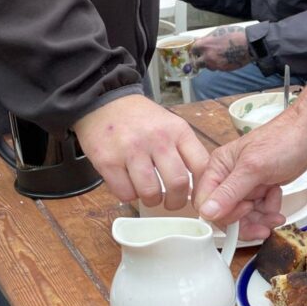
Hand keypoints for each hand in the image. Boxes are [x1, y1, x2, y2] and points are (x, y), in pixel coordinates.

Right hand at [72, 95, 209, 210]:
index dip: (202, 188)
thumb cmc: (142, 119)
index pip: (201, 166)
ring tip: (150, 196)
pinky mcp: (108, 161)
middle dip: (177, 201)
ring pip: (150, 192)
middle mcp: (157, 139)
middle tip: (172, 203)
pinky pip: (125, 193)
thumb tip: (199, 185)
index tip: (196, 196)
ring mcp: (131, 150)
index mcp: (178, 131)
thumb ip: (185, 150)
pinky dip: (129, 196)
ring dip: (152, 200)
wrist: (104, 102)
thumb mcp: (171, 125)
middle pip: (177, 183)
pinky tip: (130, 186)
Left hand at [190, 26, 250, 71]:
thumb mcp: (218, 32)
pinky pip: (217, 68)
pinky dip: (219, 65)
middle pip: (197, 62)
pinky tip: (225, 59)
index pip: (193, 50)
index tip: (197, 50)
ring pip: (208, 66)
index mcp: (204, 45)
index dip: (195, 50)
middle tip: (204, 57)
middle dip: (200, 60)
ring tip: (217, 57)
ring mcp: (215, 64)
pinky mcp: (223, 69)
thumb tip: (200, 40)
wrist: (248, 45)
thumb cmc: (234, 35)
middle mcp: (207, 56)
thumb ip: (207, 38)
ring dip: (210, 63)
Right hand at [194, 104, 306, 235]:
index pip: (206, 201)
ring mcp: (245, 183)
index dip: (224, 214)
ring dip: (261, 218)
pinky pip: (258, 210)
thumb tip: (207, 211)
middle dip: (246, 222)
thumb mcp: (255, 168)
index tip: (244, 212)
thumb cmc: (284, 139)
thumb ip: (230, 191)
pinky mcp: (260, 188)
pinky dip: (269, 209)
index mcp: (218, 166)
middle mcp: (228, 176)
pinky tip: (277, 198)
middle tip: (264, 225)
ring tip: (275, 214)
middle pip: (225, 213)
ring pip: (244, 215)